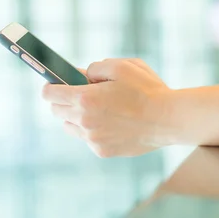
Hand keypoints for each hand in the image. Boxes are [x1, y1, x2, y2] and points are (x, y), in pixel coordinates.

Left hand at [42, 59, 172, 157]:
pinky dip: (93, 129)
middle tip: (78, 93)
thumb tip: (81, 75)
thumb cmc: (147, 89)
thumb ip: (95, 68)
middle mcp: (85, 121)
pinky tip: (110, 121)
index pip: (49, 94)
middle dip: (63, 100)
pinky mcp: (103, 151)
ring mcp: (93, 139)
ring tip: (96, 108)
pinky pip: (88, 138)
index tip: (55, 83)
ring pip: (70, 126)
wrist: (169, 119)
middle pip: (56, 111)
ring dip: (75, 116)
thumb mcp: (122, 66)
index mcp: (85, 98)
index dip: (51, 85)